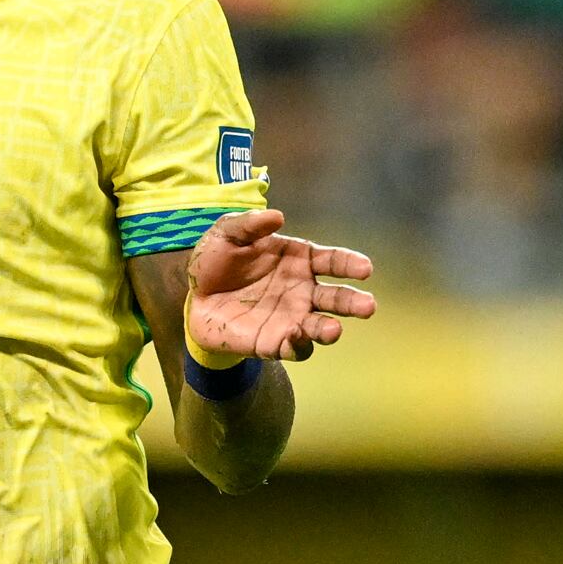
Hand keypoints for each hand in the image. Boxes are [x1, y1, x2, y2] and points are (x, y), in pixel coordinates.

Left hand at [183, 207, 376, 368]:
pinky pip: (294, 348)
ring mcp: (291, 318)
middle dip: (353, 302)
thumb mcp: (226, 234)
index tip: (365, 268)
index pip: (332, 261)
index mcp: (299, 260)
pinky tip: (295, 336)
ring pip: (320, 326)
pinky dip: (299, 345)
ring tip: (333, 329)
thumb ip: (249, 224)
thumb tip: (277, 216)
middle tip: (368, 306)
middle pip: (335, 298)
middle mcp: (302, 290)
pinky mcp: (274, 342)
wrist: (194, 298)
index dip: (350, 264)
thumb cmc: (216, 261)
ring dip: (329, 329)